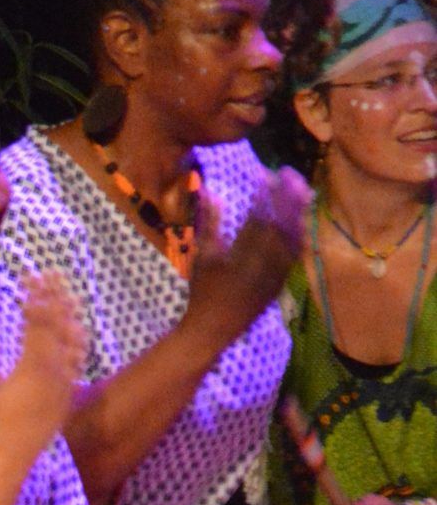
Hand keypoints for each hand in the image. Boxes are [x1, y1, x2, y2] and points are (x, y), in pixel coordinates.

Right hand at [0, 275, 85, 465]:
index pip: (35, 321)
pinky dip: (78, 342)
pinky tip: (77, 329)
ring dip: (70, 314)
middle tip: (52, 273)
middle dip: (54, 294)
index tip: (29, 278)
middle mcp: (51, 369)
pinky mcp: (68, 391)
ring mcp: (63, 379)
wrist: (15, 453)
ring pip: (71, 338)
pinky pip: (78, 361)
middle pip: (56, 322)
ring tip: (70, 294)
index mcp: (29, 365)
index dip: (34, 296)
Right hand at [185, 167, 307, 350]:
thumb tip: (209, 192)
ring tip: (303, 191)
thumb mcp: (202, 257)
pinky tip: (302, 223)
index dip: (265, 191)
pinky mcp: (279, 283)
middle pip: (281, 221)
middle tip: (290, 174)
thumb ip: (209, 223)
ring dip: (298, 212)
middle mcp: (261, 262)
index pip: (258, 214)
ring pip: (292, 237)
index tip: (266, 173)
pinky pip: (294, 255)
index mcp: (240, 252)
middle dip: (287, 195)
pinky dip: (299, 236)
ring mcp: (273, 273)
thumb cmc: (203, 293)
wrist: (212, 330)